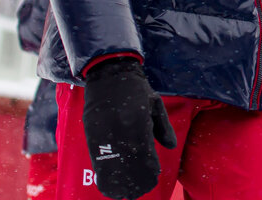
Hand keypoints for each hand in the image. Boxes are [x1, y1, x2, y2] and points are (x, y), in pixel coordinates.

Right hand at [82, 58, 176, 198]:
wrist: (109, 74)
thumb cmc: (136, 89)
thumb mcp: (155, 104)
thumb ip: (163, 127)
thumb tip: (170, 146)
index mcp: (139, 125)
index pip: (145, 158)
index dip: (149, 173)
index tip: (153, 180)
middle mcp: (121, 133)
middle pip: (129, 167)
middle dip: (136, 182)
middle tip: (140, 190)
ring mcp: (105, 135)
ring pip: (112, 168)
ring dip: (119, 183)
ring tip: (126, 191)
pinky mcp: (91, 136)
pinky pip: (97, 162)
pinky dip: (104, 176)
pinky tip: (108, 185)